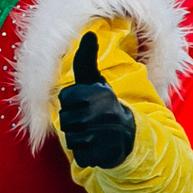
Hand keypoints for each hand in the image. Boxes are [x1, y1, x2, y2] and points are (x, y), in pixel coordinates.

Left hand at [56, 32, 136, 169]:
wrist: (129, 135)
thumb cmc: (105, 104)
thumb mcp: (96, 81)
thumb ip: (87, 61)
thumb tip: (88, 34)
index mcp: (98, 94)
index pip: (64, 98)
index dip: (70, 102)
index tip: (85, 103)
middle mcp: (102, 113)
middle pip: (64, 120)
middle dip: (73, 122)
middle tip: (90, 120)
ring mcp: (103, 136)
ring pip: (70, 139)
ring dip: (78, 139)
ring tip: (93, 133)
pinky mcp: (104, 156)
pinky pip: (80, 157)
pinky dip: (86, 155)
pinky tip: (97, 148)